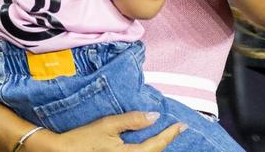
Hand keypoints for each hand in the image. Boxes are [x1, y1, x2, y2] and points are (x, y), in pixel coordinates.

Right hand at [34, 112, 184, 151]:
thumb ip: (132, 120)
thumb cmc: (82, 139)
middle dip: (166, 141)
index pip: (157, 145)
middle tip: (177, 129)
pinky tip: (147, 144)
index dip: (170, 134)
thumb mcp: (108, 125)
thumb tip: (154, 116)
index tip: (182, 125)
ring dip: (156, 146)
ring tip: (165, 136)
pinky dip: (146, 150)